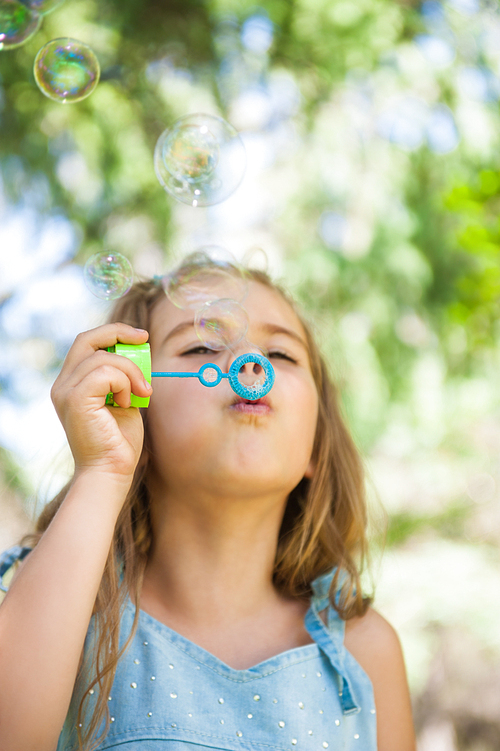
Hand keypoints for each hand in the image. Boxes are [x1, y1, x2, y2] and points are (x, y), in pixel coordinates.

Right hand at [51, 324, 152, 480]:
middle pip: (88, 339)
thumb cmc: (119, 441)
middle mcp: (63, 385)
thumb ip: (123, 377)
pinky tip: (128, 403)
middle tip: (145, 340)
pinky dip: (125, 383)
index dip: (113, 333)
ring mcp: (66, 391)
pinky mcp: (75, 399)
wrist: (111, 471)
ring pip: (105, 358)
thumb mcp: (124, 399)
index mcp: (72, 383)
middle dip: (119, 332)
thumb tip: (138, 351)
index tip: (141, 337)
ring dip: (131, 372)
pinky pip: (106, 373)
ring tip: (141, 394)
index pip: (87, 343)